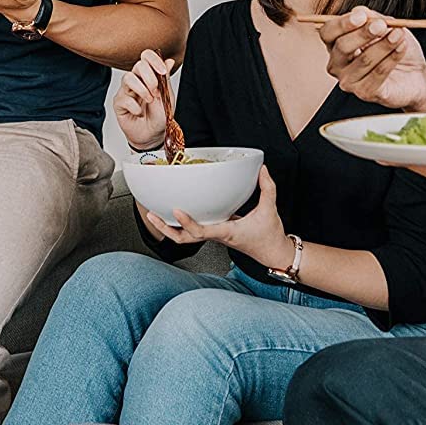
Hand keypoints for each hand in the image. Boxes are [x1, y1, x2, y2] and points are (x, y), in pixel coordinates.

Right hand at [114, 49, 173, 149]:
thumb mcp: (167, 97)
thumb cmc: (159, 116)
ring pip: (128, 78)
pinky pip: (123, 98)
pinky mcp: (119, 103)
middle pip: (138, 65)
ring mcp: (126, 91)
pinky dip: (134, 106)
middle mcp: (136, 80)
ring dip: (142, 90)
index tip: (162, 71)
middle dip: (149, 77)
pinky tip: (139, 112)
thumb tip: (169, 60)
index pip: (146, 57)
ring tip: (149, 101)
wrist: (153, 135)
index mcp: (148, 75)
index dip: (154, 60)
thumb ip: (165, 79)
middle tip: (156, 90)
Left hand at [146, 166, 292, 268]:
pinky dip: (181, 224)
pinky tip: (175, 213)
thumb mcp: (270, 210)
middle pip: (184, 238)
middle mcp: (217, 236)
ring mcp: (214, 236)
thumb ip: (267, 188)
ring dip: (169, 228)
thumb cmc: (269, 237)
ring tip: (154, 214)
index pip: (201, 231)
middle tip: (152, 214)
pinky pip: (193, 231)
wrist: (273, 253)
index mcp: (226, 232)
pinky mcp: (216, 233)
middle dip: (166, 228)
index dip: (187, 222)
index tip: (176, 210)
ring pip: (186, 237)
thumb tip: (262, 171)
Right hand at [318, 7, 425, 111]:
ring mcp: (349, 81)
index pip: (328, 32)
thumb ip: (372, 17)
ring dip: (384, 45)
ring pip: (363, 60)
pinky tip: (401, 48)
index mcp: (336, 43)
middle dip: (363, 34)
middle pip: (342, 46)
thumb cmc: (395, 48)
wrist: (415, 74)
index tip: (362, 16)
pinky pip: (378, 73)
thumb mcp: (386, 26)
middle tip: (382, 25)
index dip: (343, 23)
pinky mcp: (365, 93)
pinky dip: (391, 58)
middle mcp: (337, 64)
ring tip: (399, 35)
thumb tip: (360, 11)